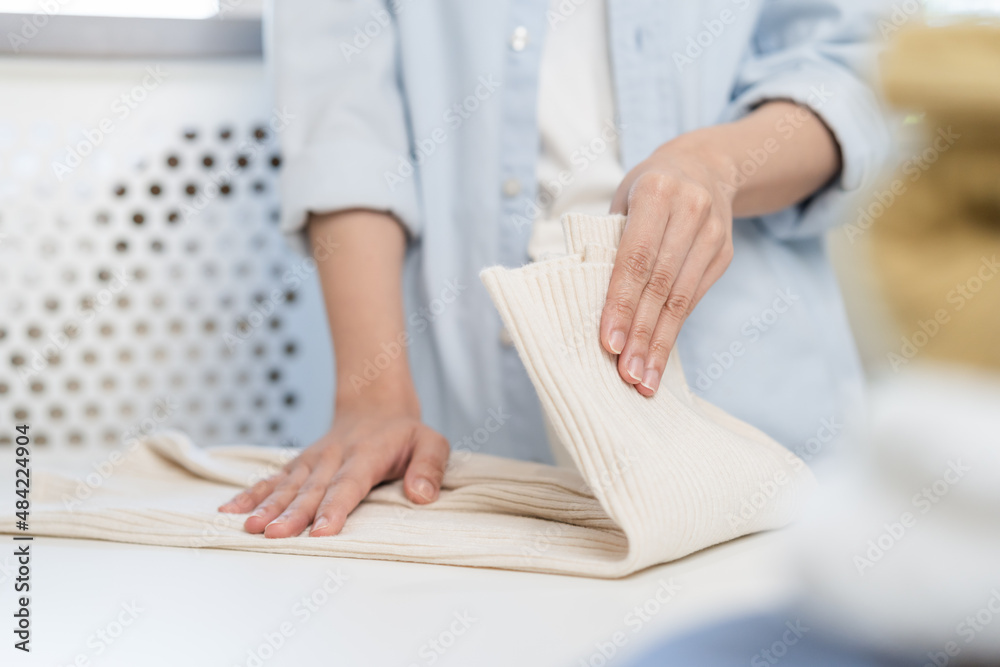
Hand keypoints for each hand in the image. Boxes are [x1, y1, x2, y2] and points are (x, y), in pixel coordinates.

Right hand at [218, 394, 448, 537]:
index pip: (349, 485)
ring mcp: (313, 460)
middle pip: (311, 489)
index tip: (322, 532)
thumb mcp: (432, 443)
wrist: (375, 405)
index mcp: (366, 455)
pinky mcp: (299, 464)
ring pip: (287, 485)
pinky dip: (250, 494)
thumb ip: (430, 467)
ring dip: (267, 507)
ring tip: (250, 528)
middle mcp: (334, 457)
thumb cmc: (406, 434)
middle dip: (293, 514)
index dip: (334, 508)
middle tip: (275, 535)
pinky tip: (230, 511)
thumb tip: (422, 496)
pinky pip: (272, 479)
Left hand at [603, 134, 735, 395]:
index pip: (635, 258)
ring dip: (660, 343)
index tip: (608, 344)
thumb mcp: (622, 200)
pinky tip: (660, 357)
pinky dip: (674, 331)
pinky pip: (695, 299)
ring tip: (643, 380)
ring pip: (681, 298)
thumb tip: (581, 303)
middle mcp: (690, 210)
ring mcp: (713, 233)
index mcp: (656, 192)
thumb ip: (607, 243)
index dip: (621, 303)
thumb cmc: (647, 190)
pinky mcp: (724, 254)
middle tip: (626, 376)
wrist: (706, 167)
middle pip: (661, 284)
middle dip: (641, 334)